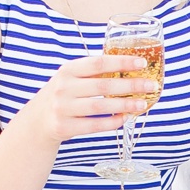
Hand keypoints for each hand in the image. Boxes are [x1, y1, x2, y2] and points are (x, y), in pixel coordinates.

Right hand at [17, 54, 158, 144]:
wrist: (37, 121)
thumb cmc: (64, 95)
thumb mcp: (72, 78)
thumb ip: (94, 73)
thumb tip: (132, 68)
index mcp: (68, 70)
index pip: (98, 63)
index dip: (122, 62)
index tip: (142, 62)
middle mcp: (63, 87)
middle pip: (103, 85)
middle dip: (130, 85)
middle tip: (151, 85)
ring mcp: (62, 108)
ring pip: (100, 106)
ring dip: (125, 105)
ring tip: (143, 103)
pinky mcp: (64, 127)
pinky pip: (93, 125)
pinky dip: (112, 122)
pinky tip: (126, 118)